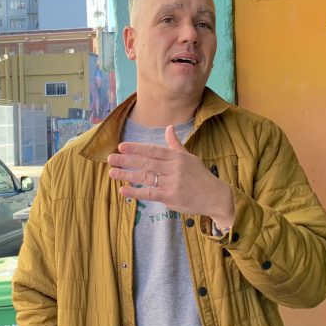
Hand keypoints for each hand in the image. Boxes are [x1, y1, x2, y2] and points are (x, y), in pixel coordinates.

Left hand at [107, 125, 234, 226]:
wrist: (216, 196)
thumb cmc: (200, 176)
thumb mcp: (190, 158)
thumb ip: (175, 145)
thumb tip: (169, 127)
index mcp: (177, 156)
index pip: (153, 150)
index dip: (136, 148)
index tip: (121, 146)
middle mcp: (174, 168)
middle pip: (146, 162)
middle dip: (126, 160)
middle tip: (110, 159)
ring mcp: (172, 182)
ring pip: (145, 177)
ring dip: (127, 175)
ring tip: (112, 173)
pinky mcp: (171, 197)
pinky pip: (150, 193)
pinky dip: (135, 192)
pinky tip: (123, 189)